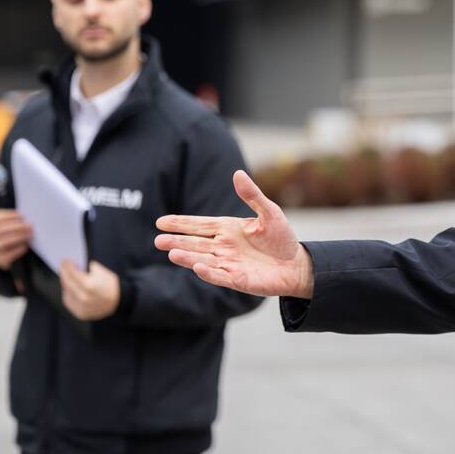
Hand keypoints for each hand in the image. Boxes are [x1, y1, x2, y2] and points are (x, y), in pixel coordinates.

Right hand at [0, 209, 32, 270]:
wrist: (4, 254)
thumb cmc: (9, 234)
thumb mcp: (7, 225)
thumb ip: (13, 219)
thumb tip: (26, 216)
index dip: (9, 216)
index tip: (22, 216)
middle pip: (0, 230)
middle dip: (17, 227)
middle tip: (30, 226)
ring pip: (3, 242)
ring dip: (19, 237)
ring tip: (29, 235)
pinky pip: (7, 255)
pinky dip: (17, 250)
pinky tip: (25, 246)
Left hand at [59, 260, 120, 320]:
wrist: (119, 302)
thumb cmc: (111, 286)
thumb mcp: (103, 272)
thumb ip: (89, 268)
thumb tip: (77, 265)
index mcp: (89, 285)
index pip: (72, 272)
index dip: (67, 265)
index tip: (64, 260)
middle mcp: (83, 297)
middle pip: (67, 282)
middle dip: (64, 272)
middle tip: (62, 266)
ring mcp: (81, 306)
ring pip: (66, 292)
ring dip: (65, 283)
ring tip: (66, 276)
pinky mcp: (80, 313)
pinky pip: (69, 301)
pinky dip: (68, 293)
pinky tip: (70, 288)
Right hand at [155, 170, 313, 298]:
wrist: (297, 265)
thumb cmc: (282, 238)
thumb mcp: (270, 212)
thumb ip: (252, 195)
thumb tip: (237, 174)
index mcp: (228, 229)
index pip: (200, 225)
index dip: (181, 223)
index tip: (160, 222)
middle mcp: (224, 247)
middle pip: (195, 243)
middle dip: (177, 241)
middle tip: (157, 241)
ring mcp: (229, 264)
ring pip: (202, 259)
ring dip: (187, 257)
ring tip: (171, 252)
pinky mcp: (237, 280)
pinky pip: (219, 276)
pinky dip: (208, 272)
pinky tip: (197, 267)